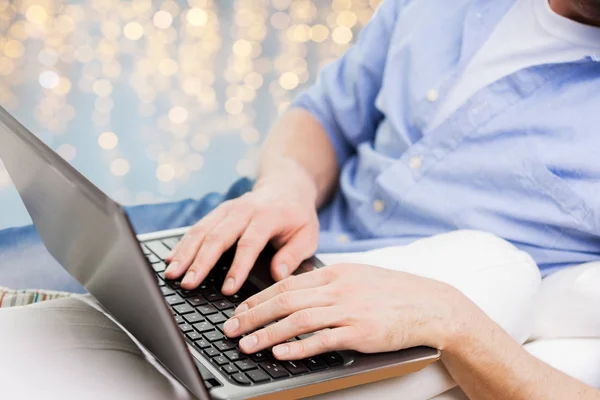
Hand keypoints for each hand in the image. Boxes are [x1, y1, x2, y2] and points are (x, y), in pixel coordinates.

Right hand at [165, 167, 319, 293]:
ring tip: (172, 274)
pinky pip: (196, 228)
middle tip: (188, 283)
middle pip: (218, 236)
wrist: (286, 185)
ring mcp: (227, 209)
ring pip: (202, 230)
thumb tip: (277, 275)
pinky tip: (170, 259)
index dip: (237, 267)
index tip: (227, 289)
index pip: (249, 243)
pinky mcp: (217, 212)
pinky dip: (182, 244)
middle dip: (200, 262)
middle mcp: (243, 210)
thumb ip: (293, 255)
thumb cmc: (297, 216)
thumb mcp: (308, 235)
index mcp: (267, 216)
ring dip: (185, 253)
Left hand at [222, 263, 472, 359]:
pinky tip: (281, 352)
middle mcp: (337, 289)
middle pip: (284, 301)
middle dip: (252, 315)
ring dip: (267, 333)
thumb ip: (327, 284)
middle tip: (230, 328)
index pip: (285, 284)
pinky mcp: (360, 331)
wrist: (428, 304)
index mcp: (333, 274)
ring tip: (246, 344)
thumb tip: (297, 293)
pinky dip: (298, 347)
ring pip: (297, 320)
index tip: (239, 309)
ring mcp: (348, 310)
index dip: (258, 298)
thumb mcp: (356, 278)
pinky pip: (323, 339)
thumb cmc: (391, 292)